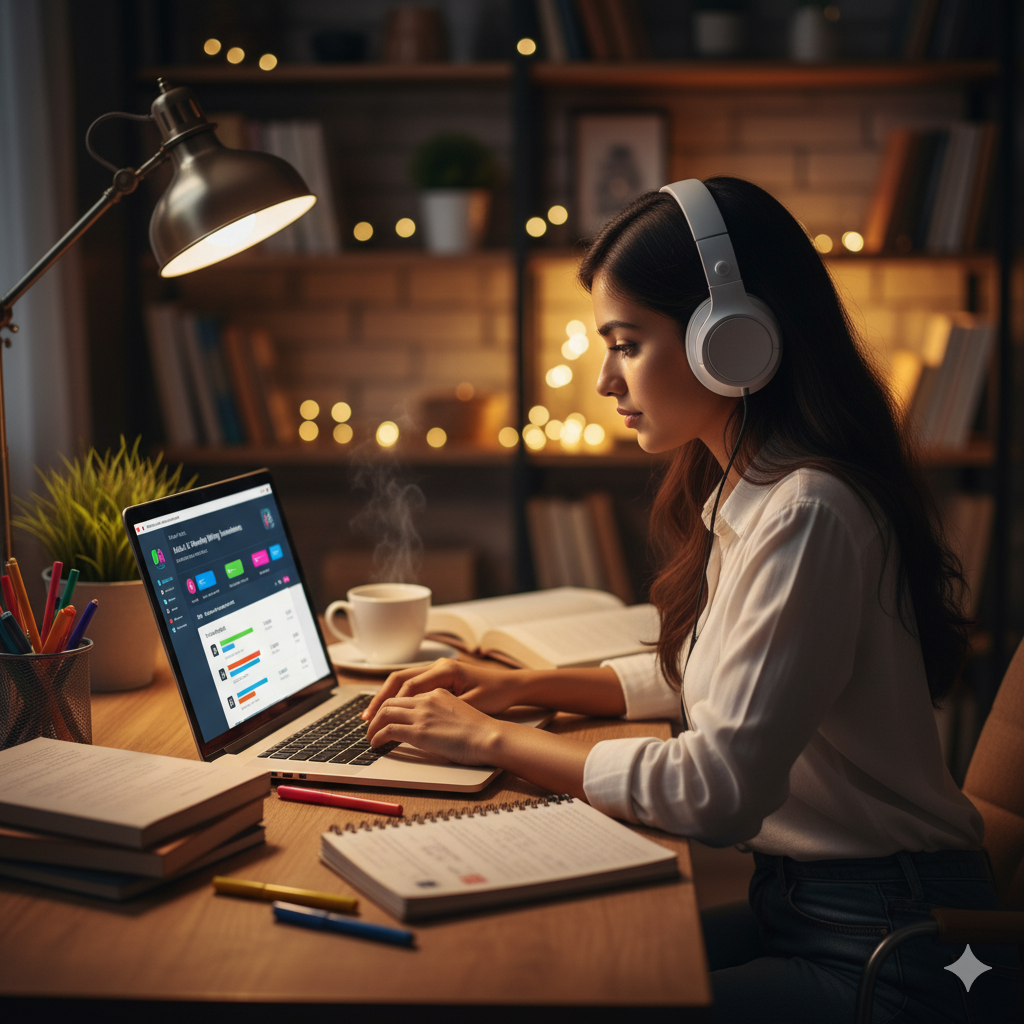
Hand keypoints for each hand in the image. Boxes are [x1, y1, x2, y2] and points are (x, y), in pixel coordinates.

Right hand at [361, 658, 523, 721]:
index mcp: (445, 670)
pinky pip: (413, 684)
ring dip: (387, 697)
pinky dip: (399, 697)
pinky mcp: (440, 677)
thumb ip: (444, 710)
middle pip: (399, 679)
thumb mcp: (470, 705)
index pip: (408, 687)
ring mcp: (438, 670)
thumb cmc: (495, 694)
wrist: (512, 685)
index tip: (378, 722)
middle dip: (380, 699)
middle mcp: (438, 666)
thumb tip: (416, 720)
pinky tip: (391, 710)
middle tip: (366, 718)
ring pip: (403, 680)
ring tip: (372, 715)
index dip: (390, 706)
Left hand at [365, 688, 502, 765]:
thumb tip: (432, 724)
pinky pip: (388, 730)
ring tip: (370, 737)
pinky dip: (377, 736)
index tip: (382, 714)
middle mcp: (428, 699)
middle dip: (376, 713)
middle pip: (391, 700)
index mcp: (438, 692)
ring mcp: (422, 714)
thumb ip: (443, 712)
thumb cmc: (482, 730)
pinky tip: (376, 744)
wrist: (490, 737)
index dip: (390, 704)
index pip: (406, 693)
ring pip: (385, 712)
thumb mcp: (460, 711)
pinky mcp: (420, 731)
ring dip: (373, 725)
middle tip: (370, 726)